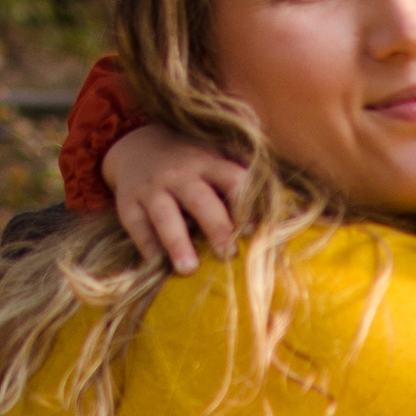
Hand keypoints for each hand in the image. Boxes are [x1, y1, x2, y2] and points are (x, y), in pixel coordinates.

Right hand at [104, 125, 247, 273]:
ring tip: (188, 269)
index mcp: (208, 163)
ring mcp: (151, 187)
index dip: (244, 203)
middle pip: (200, 199)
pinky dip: (147, 246)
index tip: (254, 230)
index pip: (231, 178)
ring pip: (164, 214)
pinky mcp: (127, 202)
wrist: (137, 146)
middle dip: (216, 226)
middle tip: (228, 254)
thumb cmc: (192, 166)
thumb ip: (240, 187)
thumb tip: (288, 217)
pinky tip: (157, 265)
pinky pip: (136, 226)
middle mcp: (179, 174)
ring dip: (177, 242)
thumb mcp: (214, 163)